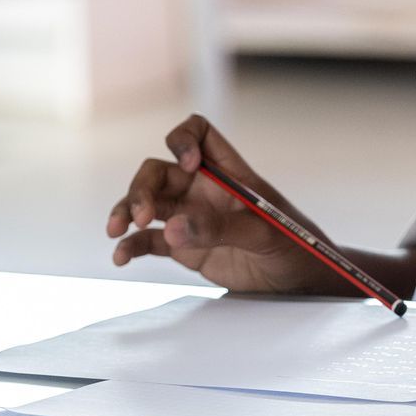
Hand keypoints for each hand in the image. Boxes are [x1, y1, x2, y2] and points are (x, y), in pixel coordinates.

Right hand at [105, 115, 334, 293]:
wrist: (298, 283)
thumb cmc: (293, 246)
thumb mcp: (262, 233)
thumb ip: (219, 228)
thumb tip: (171, 228)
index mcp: (228, 172)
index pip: (198, 133)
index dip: (184, 138)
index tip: (187, 163)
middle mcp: (203, 188)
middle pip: (159, 170)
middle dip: (142, 187)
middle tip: (142, 215)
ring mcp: (189, 217)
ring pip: (147, 203)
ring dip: (126, 210)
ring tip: (117, 230)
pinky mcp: (182, 246)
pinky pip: (147, 240)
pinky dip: (130, 245)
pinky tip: (121, 257)